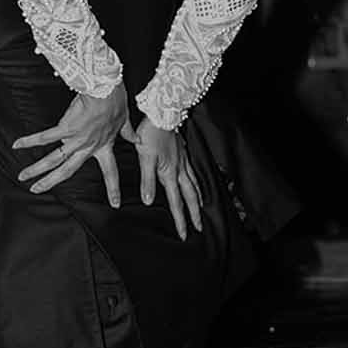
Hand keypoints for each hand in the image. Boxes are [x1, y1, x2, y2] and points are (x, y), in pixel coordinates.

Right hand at [13, 83, 127, 202]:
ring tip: (23, 176)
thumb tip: (137, 140)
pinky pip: (45, 137)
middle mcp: (87, 147)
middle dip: (51, 182)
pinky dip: (30, 140)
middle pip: (67, 170)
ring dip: (36, 169)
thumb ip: (128, 133)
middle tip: (37, 191)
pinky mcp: (65, 127)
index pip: (110, 172)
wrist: (105, 89)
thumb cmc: (115, 101)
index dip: (113, 189)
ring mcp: (75, 139)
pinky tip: (16, 145)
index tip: (115, 204)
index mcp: (103, 146)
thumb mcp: (125, 120)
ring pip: (53, 159)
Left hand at [129, 117, 202, 240]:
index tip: (183, 234)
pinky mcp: (183, 153)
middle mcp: (179, 170)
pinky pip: (193, 173)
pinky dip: (197, 182)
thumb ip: (147, 180)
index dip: (180, 219)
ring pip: (194, 185)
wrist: (162, 113)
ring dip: (198, 199)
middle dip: (194, 214)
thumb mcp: (145, 158)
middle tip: (198, 228)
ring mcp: (183, 161)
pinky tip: (196, 182)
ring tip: (201, 209)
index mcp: (169, 173)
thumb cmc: (151, 134)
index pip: (175, 202)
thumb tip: (148, 201)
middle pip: (190, 197)